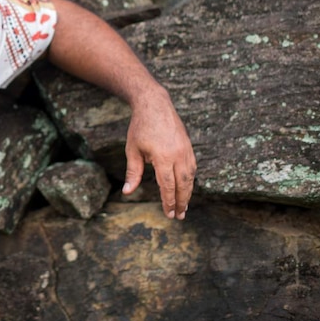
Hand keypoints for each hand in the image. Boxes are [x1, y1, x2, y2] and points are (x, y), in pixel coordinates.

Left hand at [121, 87, 195, 219]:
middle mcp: (178, 155)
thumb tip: (127, 192)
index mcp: (163, 157)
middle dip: (181, 202)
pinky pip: (192, 168)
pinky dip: (190, 180)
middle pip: (183, 184)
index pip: (167, 186)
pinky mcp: (189, 146)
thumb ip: (133, 173)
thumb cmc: (140, 128)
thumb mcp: (132, 150)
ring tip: (184, 206)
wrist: (154, 105)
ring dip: (188, 193)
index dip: (168, 202)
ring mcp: (186, 150)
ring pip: (191, 177)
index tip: (169, 214)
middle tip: (179, 216)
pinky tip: (186, 188)